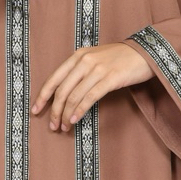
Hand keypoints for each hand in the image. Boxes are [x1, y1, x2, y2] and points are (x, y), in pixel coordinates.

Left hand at [31, 43, 154, 132]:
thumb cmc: (119, 59)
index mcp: (77, 56)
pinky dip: (80, 111)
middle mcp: (84, 61)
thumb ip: (79, 71)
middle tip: (52, 126)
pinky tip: (74, 120)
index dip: (42, 96)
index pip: (54, 78)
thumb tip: (64, 94)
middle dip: (54, 111)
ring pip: (74, 96)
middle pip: (62, 90)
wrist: (144, 52)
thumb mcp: (94, 59)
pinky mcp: (110, 78)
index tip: (35, 110)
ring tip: (64, 127)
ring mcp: (97, 69)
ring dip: (66, 115)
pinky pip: (89, 98)